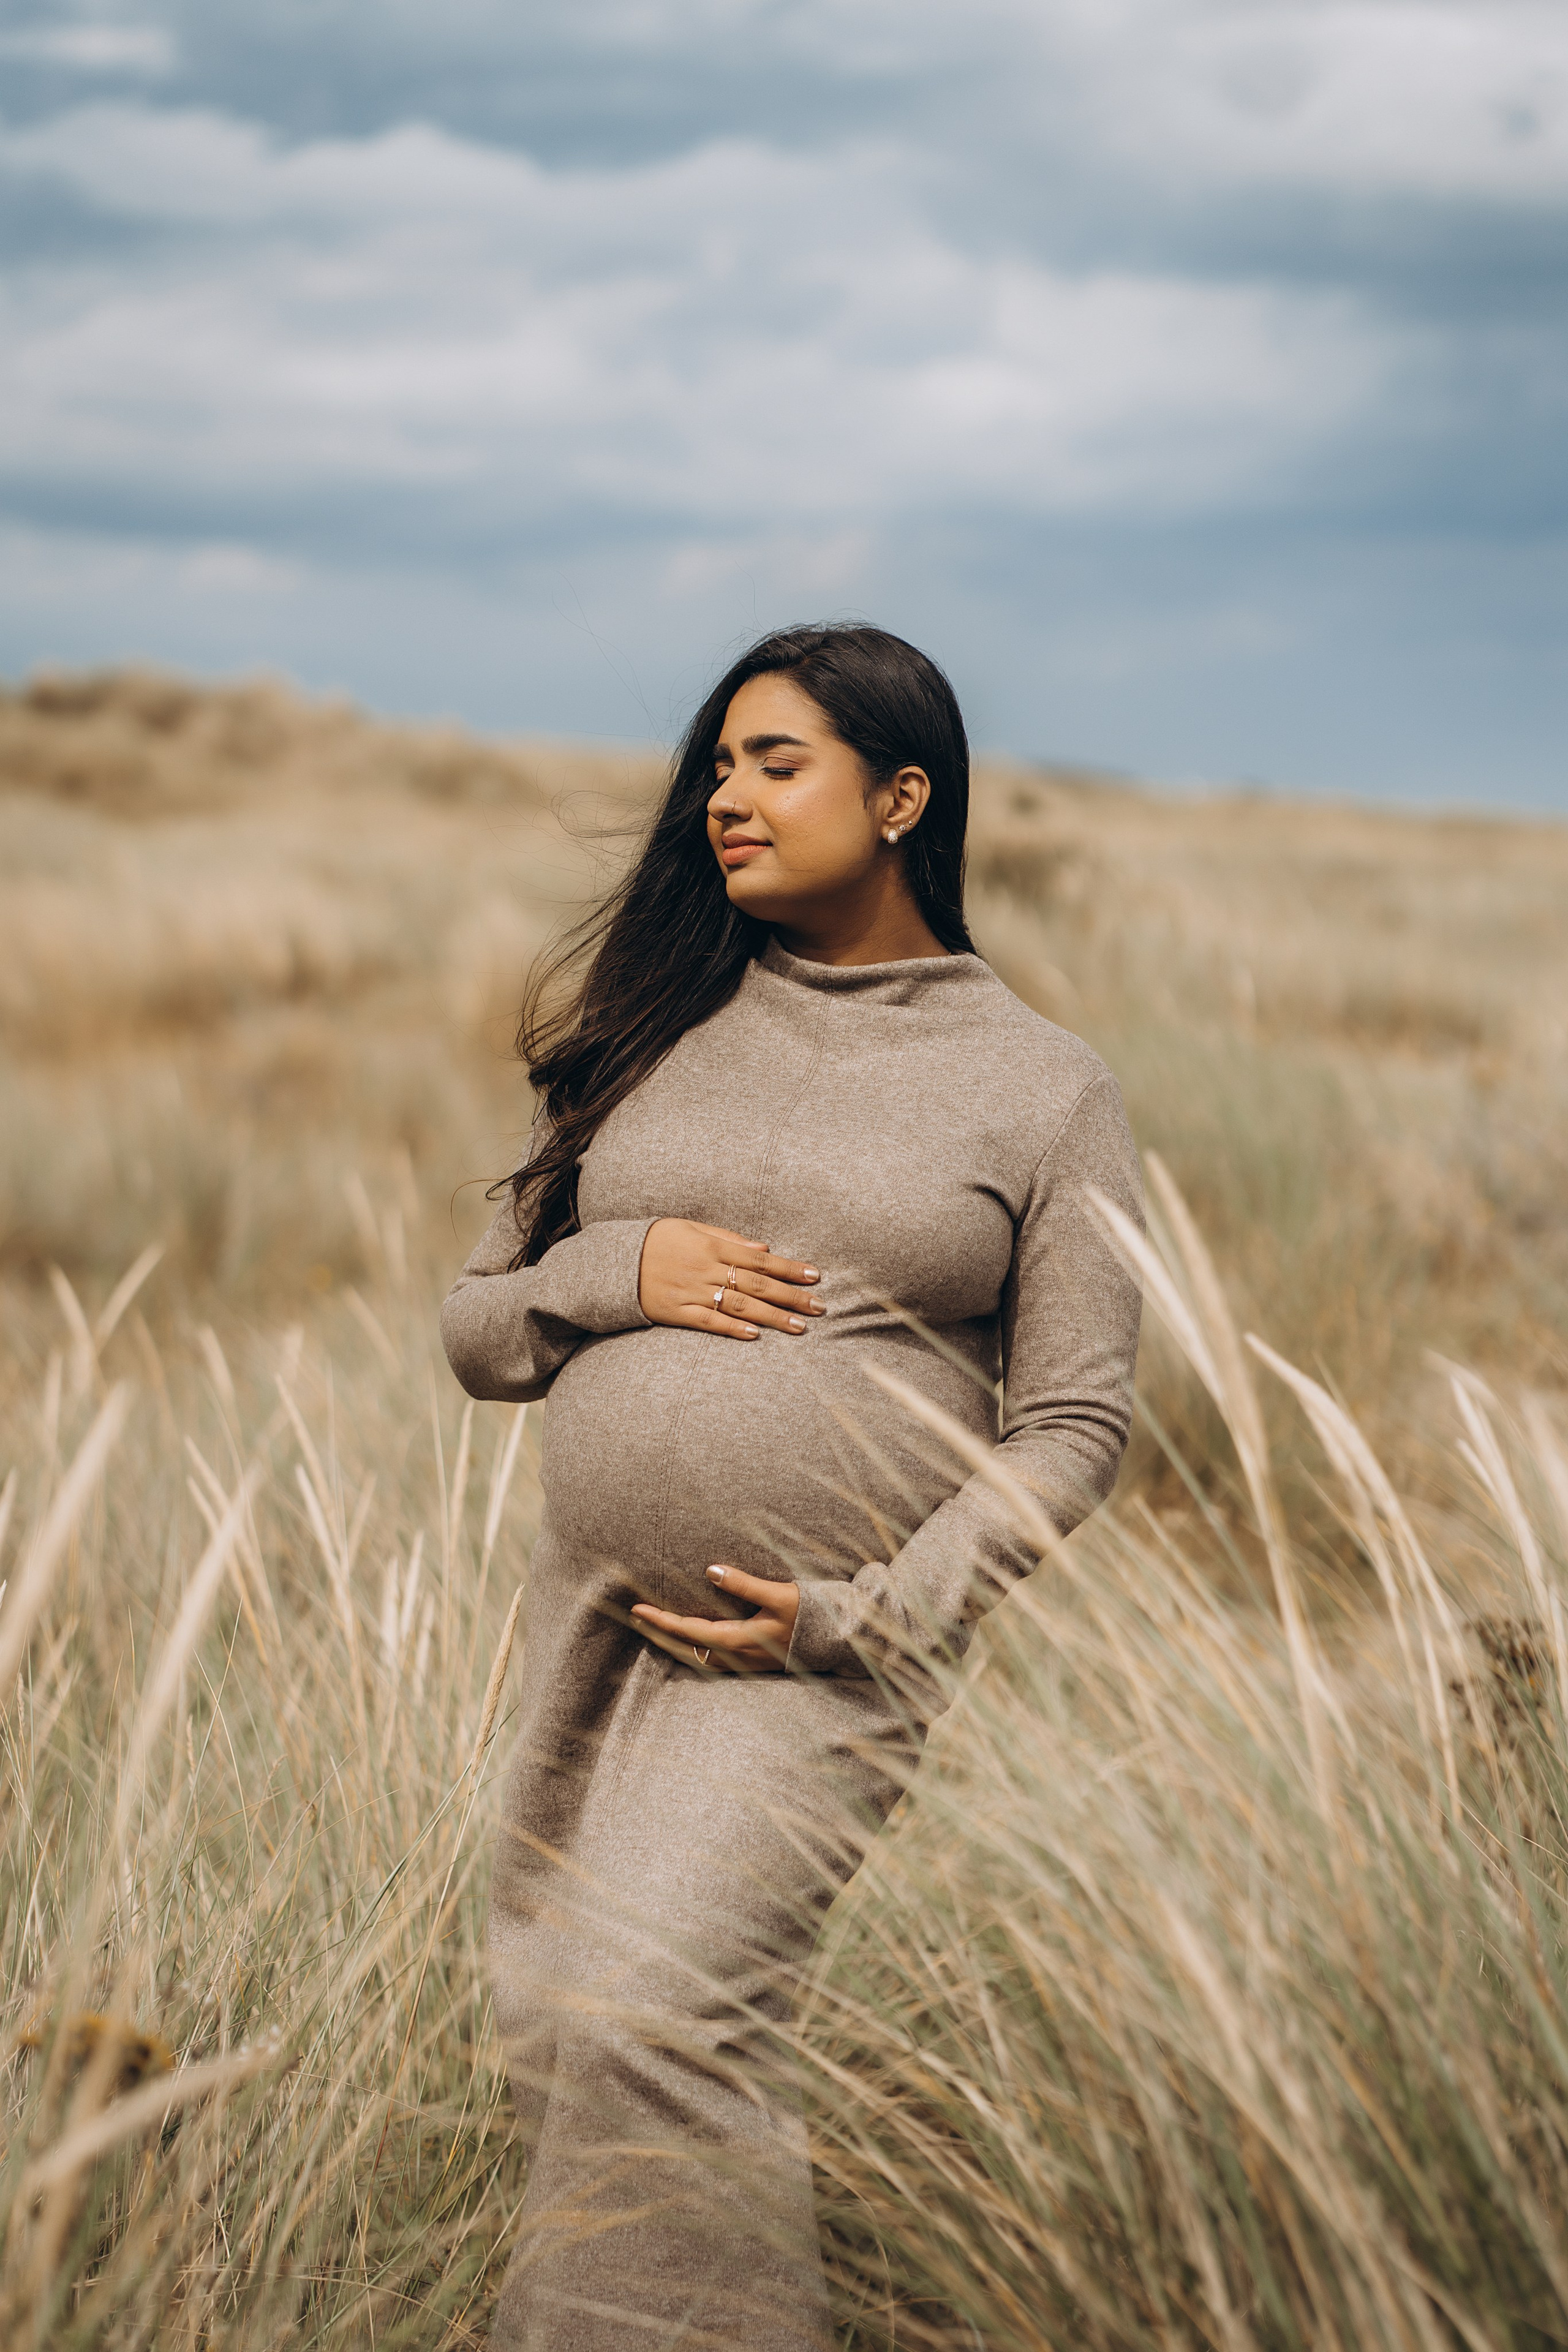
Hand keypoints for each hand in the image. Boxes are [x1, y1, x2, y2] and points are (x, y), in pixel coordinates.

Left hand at [631, 1564, 798, 1672]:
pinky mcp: (751, 1664)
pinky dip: (691, 1653)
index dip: (661, 1621)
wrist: (838, 1640)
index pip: (689, 1631)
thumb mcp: (780, 1594)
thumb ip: (745, 1584)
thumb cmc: (810, 1614)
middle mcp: (738, 1657)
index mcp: (740, 1640)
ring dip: (672, 1645)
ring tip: (654, 1629)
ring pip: (697, 1659)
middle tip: (635, 1618)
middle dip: (658, 1634)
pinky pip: (710, 1663)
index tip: (638, 1609)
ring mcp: (744, 1664)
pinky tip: (686, 1645)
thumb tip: (711, 1570)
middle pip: (686, 1651)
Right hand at [637, 1220, 822, 1340]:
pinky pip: (709, 1323)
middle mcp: (705, 1269)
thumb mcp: (690, 1227)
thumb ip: (727, 1237)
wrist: (613, 1262)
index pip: (759, 1259)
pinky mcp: (677, 1313)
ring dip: (772, 1317)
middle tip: (820, 1306)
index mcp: (711, 1246)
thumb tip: (763, 1246)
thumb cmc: (656, 1240)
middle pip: (757, 1284)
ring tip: (800, 1326)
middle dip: (791, 1296)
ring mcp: (692, 1292)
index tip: (815, 1276)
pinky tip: (756, 1336)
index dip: (789, 1268)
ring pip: (740, 1306)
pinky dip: (733, 1329)